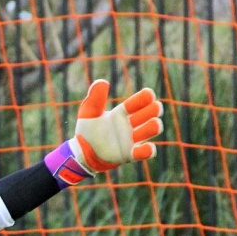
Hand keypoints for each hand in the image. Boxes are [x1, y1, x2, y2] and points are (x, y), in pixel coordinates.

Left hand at [45, 79, 163, 186]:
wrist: (81, 152)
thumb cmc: (87, 130)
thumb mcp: (89, 112)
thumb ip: (95, 98)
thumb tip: (102, 81)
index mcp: (123, 112)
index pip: (140, 101)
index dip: (145, 97)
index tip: (148, 94)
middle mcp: (131, 124)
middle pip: (151, 112)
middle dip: (153, 109)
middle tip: (154, 108)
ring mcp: (132, 139)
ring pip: (151, 129)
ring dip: (154, 126)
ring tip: (154, 123)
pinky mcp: (130, 154)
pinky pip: (144, 152)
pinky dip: (149, 150)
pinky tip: (149, 147)